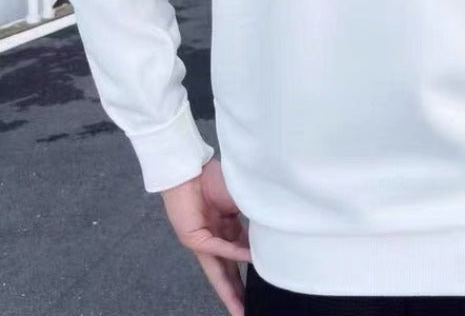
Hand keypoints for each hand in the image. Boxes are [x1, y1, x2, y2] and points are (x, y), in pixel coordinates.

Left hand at [160, 157, 251, 315]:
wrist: (190, 167)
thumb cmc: (216, 177)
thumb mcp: (241, 200)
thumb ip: (252, 220)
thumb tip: (269, 235)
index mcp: (226, 228)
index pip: (241, 254)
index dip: (252, 268)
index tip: (266, 281)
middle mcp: (215, 238)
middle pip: (228, 271)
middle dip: (238, 292)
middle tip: (248, 311)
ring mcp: (202, 240)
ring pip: (219, 270)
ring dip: (231, 289)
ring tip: (241, 307)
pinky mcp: (193, 238)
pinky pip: (217, 248)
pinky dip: (232, 254)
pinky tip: (247, 260)